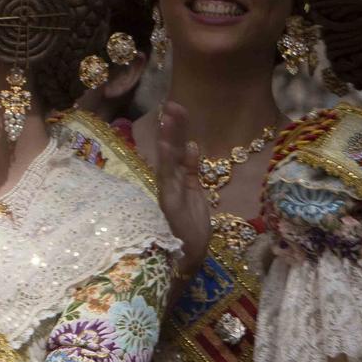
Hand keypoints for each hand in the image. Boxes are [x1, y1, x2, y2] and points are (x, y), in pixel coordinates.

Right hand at [155, 101, 210, 274]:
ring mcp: (165, 191)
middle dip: (171, 127)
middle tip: (173, 103)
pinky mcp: (168, 202)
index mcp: (175, 179)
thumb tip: (191, 144)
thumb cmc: (191, 229)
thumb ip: (191, 171)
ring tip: (170, 115)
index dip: (176, 129)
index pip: (176, 149)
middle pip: (168, 150)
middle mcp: (167, 182)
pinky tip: (173, 145)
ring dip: (169, 137)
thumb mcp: (196, 194)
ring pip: (166, 159)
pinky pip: (168, 178)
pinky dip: (170, 162)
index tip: (178, 107)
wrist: (188, 257)